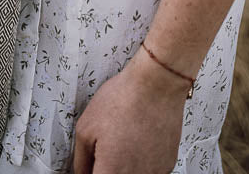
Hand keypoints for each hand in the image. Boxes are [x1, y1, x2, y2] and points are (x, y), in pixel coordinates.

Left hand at [72, 47, 188, 173]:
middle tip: (103, 151)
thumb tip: (81, 171)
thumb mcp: (85, 127)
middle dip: (105, 167)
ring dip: (123, 165)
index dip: (90, 172)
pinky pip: (148, 170)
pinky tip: (136, 140)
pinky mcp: (167, 164)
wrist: (156, 83)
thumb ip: (81, 159)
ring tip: (122, 140)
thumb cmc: (124, 98)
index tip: (90, 166)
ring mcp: (155, 172)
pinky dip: (140, 161)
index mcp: (112, 172)